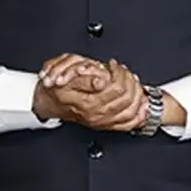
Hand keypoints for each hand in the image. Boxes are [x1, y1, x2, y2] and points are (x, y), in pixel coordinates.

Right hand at [33, 56, 147, 131]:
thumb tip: (103, 79)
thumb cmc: (56, 90)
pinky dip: (139, 115)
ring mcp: (103, 121)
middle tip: (124, 71)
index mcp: (90, 103)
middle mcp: (98, 114)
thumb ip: (85, 78)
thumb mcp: (66, 78)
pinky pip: (129, 124)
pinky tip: (142, 106)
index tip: (114, 65)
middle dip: (129, 80)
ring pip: (132, 110)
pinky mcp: (106, 125)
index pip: (117, 88)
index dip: (119, 73)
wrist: (48, 104)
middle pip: (128, 98)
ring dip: (137, 94)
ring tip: (132, 82)